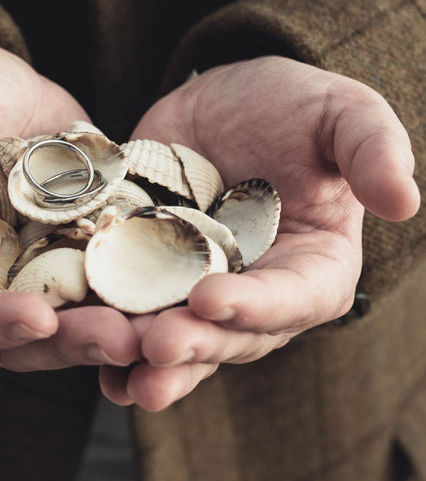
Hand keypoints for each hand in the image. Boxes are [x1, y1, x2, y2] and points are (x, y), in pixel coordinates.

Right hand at [0, 26, 138, 371]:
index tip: (34, 318)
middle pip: (17, 335)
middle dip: (68, 342)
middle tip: (122, 339)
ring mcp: (32, 276)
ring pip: (72, 322)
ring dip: (116, 330)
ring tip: (166, 329)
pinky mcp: (79, 255)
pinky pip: (110, 285)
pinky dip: (144, 294)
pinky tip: (188, 291)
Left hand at [100, 56, 419, 409]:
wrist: (222, 104)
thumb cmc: (293, 108)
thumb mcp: (340, 113)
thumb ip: (372, 150)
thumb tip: (404, 200)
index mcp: (314, 268)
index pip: (294, 298)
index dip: (257, 304)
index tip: (213, 297)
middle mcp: (260, 296)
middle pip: (233, 335)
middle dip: (196, 343)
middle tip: (157, 345)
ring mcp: (201, 294)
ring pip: (182, 342)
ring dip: (151, 363)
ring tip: (121, 375)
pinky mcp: (153, 281)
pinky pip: (135, 319)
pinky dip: (114, 345)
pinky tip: (87, 358)